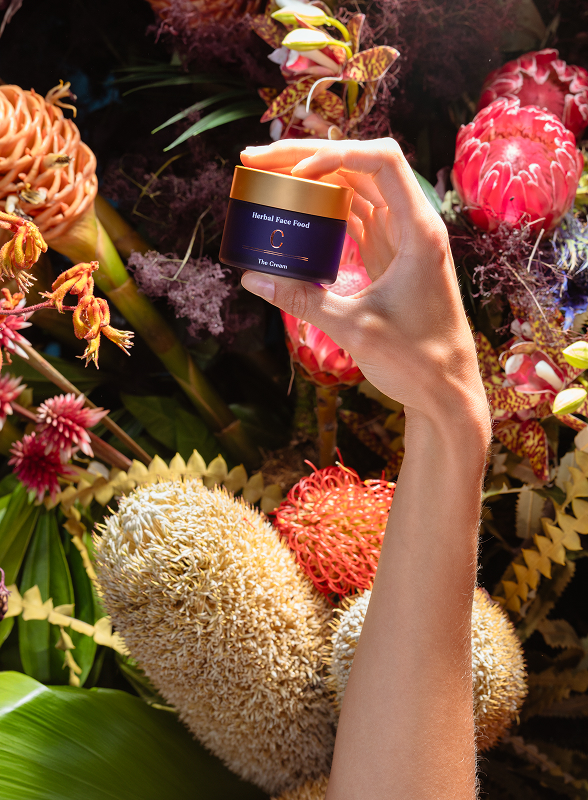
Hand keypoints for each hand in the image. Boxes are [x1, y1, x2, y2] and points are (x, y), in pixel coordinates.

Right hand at [240, 138, 487, 426]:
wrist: (446, 391)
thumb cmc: (416, 361)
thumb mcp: (353, 328)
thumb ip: (302, 299)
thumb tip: (251, 279)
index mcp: (419, 231)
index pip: (381, 161)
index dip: (334, 154)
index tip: (293, 173)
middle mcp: (413, 225)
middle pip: (360, 167)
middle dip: (308, 157)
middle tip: (256, 160)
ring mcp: (400, 240)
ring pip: (354, 191)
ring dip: (313, 180)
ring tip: (266, 178)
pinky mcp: (389, 258)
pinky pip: (354, 219)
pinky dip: (324, 211)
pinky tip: (294, 210)